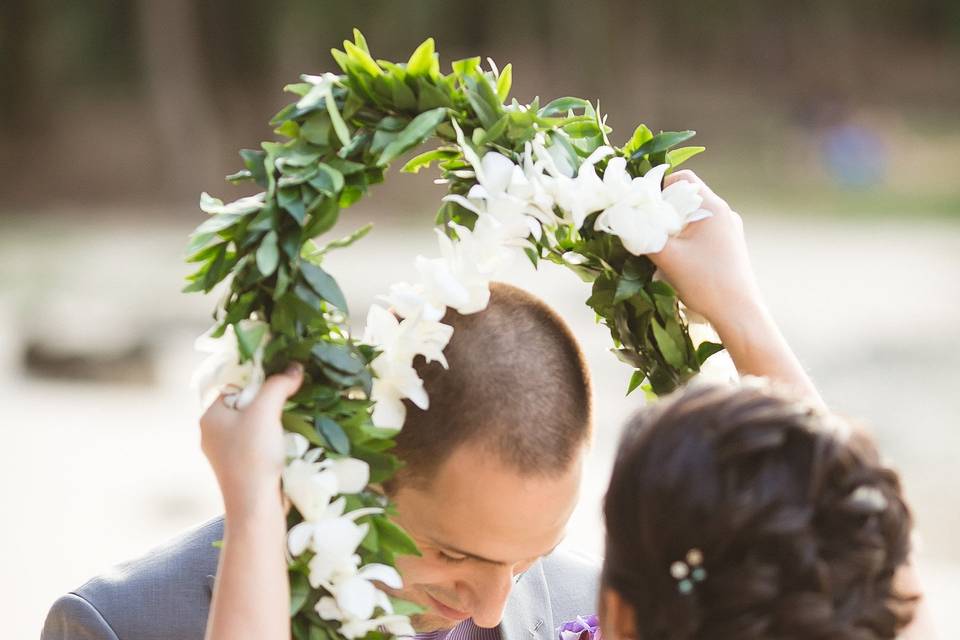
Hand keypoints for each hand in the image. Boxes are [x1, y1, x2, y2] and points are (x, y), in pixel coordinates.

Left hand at [200, 363, 303, 516]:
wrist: (255, 506)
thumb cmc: (253, 455)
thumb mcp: (265, 411)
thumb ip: (278, 384)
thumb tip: (295, 367)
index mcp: (210, 417)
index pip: (235, 386)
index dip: (258, 382)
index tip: (280, 384)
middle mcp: (213, 434)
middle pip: (246, 405)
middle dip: (269, 402)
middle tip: (289, 402)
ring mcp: (226, 453)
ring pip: (253, 425)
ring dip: (274, 422)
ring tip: (289, 423)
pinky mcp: (241, 468)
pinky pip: (258, 444)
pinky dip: (273, 441)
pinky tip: (286, 443)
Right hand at [652, 171, 822, 403]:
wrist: (738, 314)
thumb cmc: (706, 283)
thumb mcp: (667, 257)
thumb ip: (642, 235)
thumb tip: (622, 221)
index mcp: (712, 208)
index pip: (683, 179)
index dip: (659, 188)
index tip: (644, 209)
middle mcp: (724, 214)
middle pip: (686, 199)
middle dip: (662, 212)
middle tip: (647, 230)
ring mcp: (728, 232)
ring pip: (692, 219)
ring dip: (672, 229)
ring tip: (661, 250)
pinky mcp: (728, 248)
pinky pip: (701, 234)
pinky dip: (685, 242)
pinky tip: (677, 263)